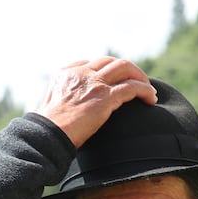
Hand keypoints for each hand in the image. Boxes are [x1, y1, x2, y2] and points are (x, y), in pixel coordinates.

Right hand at [34, 57, 157, 148]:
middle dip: (127, 70)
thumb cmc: (46, 131)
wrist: (46, 137)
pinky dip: (145, 90)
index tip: (114, 82)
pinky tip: (151, 99)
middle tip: (137, 83)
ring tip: (149, 90)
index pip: (90, 63)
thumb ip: (60, 102)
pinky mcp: (105, 97)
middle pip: (110, 61)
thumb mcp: (48, 108)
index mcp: (65, 74)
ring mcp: (94, 83)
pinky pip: (133, 87)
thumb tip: (67, 111)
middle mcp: (80, 74)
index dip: (105, 71)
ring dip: (140, 77)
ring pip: (125, 68)